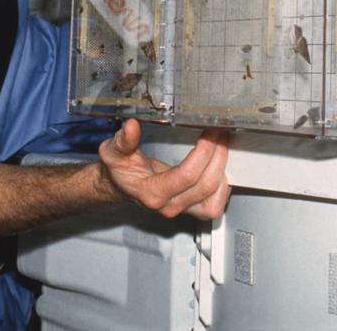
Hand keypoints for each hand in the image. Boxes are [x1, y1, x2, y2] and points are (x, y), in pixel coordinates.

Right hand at [97, 118, 229, 219]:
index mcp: (151, 193)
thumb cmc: (119, 170)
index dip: (202, 153)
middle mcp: (169, 205)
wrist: (121, 185)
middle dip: (217, 156)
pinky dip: (223, 186)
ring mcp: (181, 210)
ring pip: (214, 198)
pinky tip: (219, 166)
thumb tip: (132, 126)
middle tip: (218, 133)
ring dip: (222, 170)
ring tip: (221, 146)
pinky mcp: (191, 209)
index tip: (208, 133)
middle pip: (205, 185)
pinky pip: (214, 205)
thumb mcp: (113, 151)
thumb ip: (123, 141)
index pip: (186, 176)